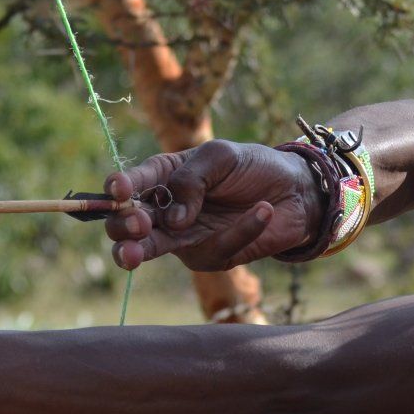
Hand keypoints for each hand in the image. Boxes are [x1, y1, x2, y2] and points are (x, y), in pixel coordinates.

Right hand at [105, 140, 323, 270]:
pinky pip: (216, 249)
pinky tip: (264, 210)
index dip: (118, 188)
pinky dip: (242, 231)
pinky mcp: (211, 256)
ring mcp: (183, 237)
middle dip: (122, 227)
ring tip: (133, 253)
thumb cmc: (252, 167)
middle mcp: (165, 210)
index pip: (130, 184)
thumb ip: (191, 179)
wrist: (295, 190)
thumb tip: (173, 219)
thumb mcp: (220, 157)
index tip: (120, 190)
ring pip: (150, 251)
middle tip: (136, 225)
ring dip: (140, 250)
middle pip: (126, 226)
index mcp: (162, 176)